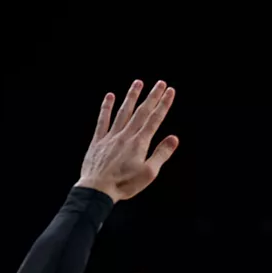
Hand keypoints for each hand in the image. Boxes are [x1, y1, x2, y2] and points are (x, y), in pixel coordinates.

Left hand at [76, 80, 178, 201]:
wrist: (97, 189)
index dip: (164, 104)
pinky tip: (110, 96)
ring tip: (138, 82)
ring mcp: (111, 136)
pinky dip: (106, 107)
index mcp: (140, 143)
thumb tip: (174, 138)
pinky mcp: (98, 141)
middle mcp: (126, 135)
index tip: (170, 91)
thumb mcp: (149, 173)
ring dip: (131, 96)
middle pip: (141, 112)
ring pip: (123, 112)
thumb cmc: (125, 184)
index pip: (155, 119)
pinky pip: (103, 120)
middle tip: (160, 83)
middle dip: (152, 96)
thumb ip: (161, 154)